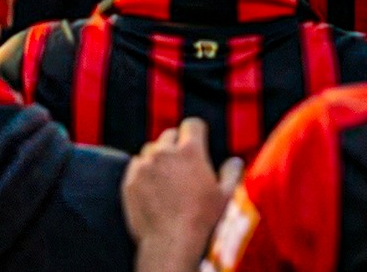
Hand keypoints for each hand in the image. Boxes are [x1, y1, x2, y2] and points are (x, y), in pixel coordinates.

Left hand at [122, 119, 236, 271]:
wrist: (171, 242)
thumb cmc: (202, 220)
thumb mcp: (224, 197)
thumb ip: (231, 174)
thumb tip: (236, 161)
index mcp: (190, 150)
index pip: (192, 124)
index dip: (196, 132)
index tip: (198, 141)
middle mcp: (165, 151)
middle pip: (170, 135)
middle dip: (176, 146)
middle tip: (182, 166)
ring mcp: (145, 163)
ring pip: (151, 150)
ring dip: (158, 159)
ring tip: (167, 180)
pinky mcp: (131, 177)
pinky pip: (136, 165)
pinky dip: (143, 172)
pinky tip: (152, 189)